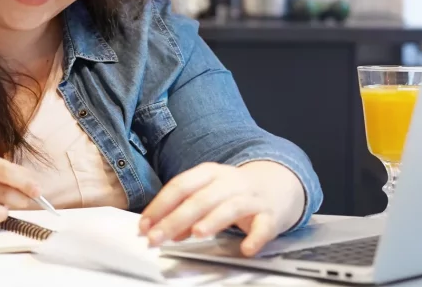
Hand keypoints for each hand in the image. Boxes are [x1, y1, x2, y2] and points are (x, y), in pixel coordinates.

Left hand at [139, 162, 304, 256]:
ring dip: (213, 220)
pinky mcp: (270, 215)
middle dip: (176, 219)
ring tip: (197, 233)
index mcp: (210, 173)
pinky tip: (246, 248)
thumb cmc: (234, 191)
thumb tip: (161, 230)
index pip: (180, 186)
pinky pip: (264, 226)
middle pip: (200, 198)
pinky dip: (255, 237)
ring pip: (231, 206)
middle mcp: (230, 182)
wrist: (277, 184)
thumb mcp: (207, 194)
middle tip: (157, 238)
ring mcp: (251, 198)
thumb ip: (184, 212)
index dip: (160, 205)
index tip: (144, 225)